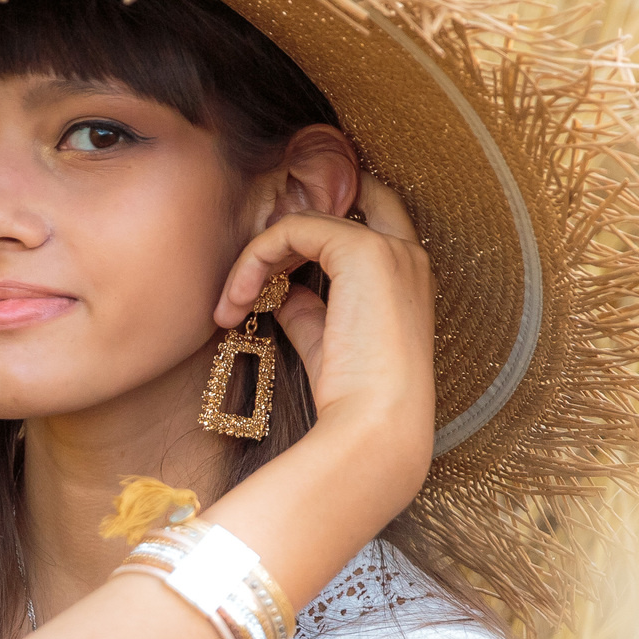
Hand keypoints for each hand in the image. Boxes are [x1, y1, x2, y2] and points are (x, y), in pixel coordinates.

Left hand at [213, 170, 435, 516]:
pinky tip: (238, 299)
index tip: (269, 254)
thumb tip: (278, 292)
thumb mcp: (324, 342)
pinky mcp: (361, 250)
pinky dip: (254, 259)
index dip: (318, 224)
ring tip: (231, 306)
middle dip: (278, 241)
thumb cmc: (353, 396)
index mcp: (407, 276)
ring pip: (303, 223)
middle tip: (238, 290)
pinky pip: (291, 230)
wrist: (374, 423)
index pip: (365, 220)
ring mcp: (387, 248)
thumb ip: (306, 309)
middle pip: (329, 215)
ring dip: (256, 259)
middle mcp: (406, 253)